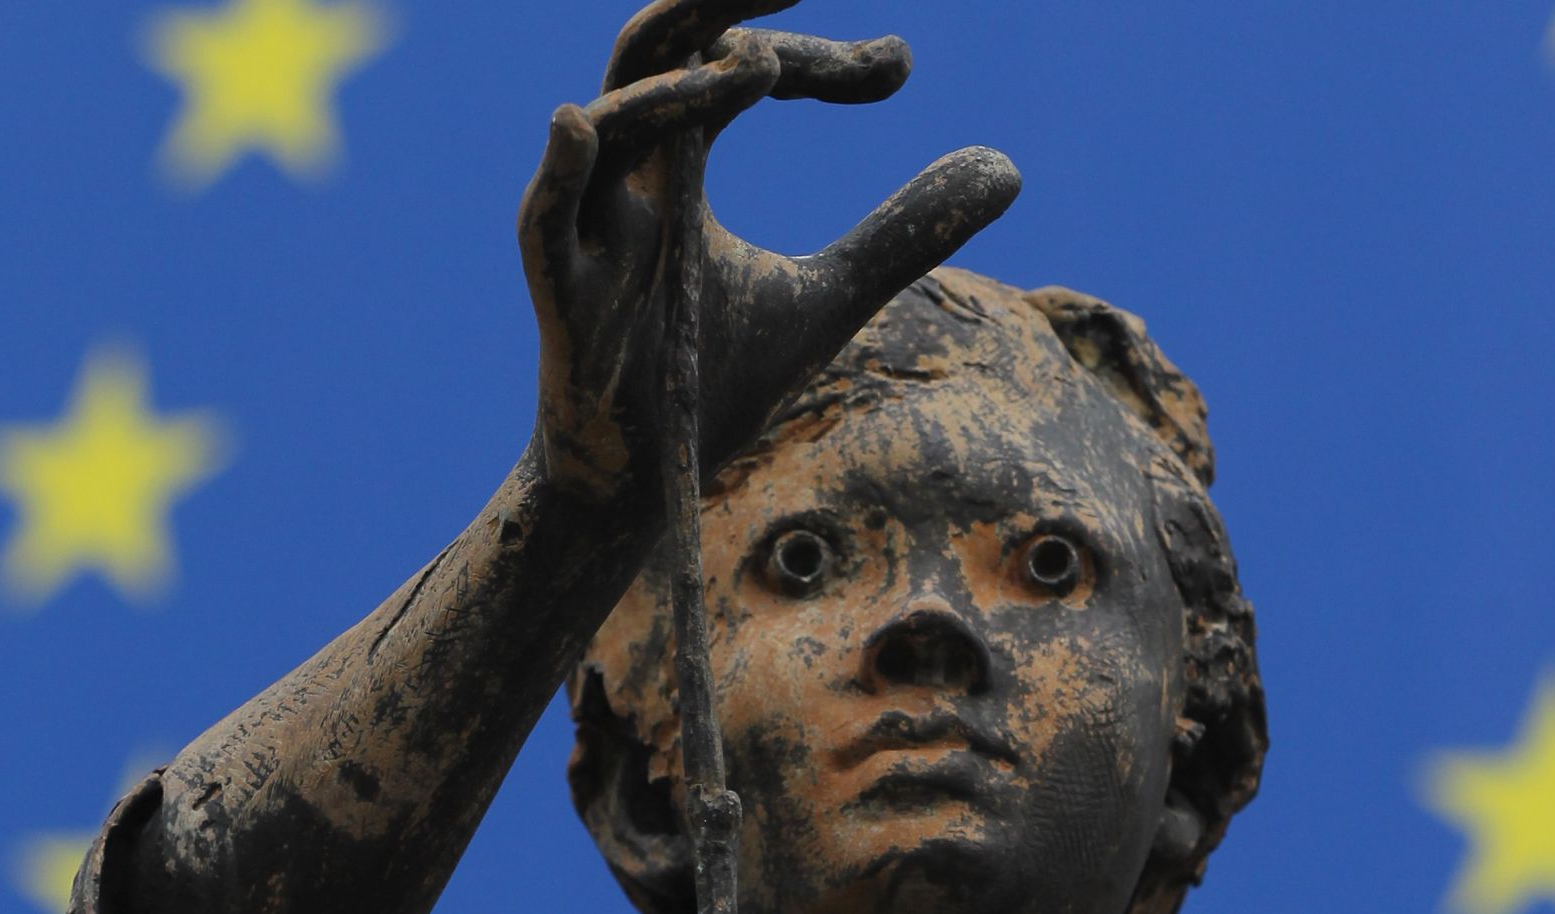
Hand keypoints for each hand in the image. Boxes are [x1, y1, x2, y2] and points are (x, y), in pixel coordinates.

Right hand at [517, 0, 1021, 498]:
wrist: (643, 488)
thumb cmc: (710, 379)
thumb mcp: (830, 296)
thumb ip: (905, 231)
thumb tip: (1009, 168)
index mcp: (680, 168)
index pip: (737, 69)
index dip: (818, 59)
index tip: (901, 65)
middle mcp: (631, 181)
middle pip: (658, 53)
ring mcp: (590, 238)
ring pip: (614, 127)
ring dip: (679, 92)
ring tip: (759, 61)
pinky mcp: (565, 306)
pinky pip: (545, 226)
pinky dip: (560, 175)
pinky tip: (578, 122)